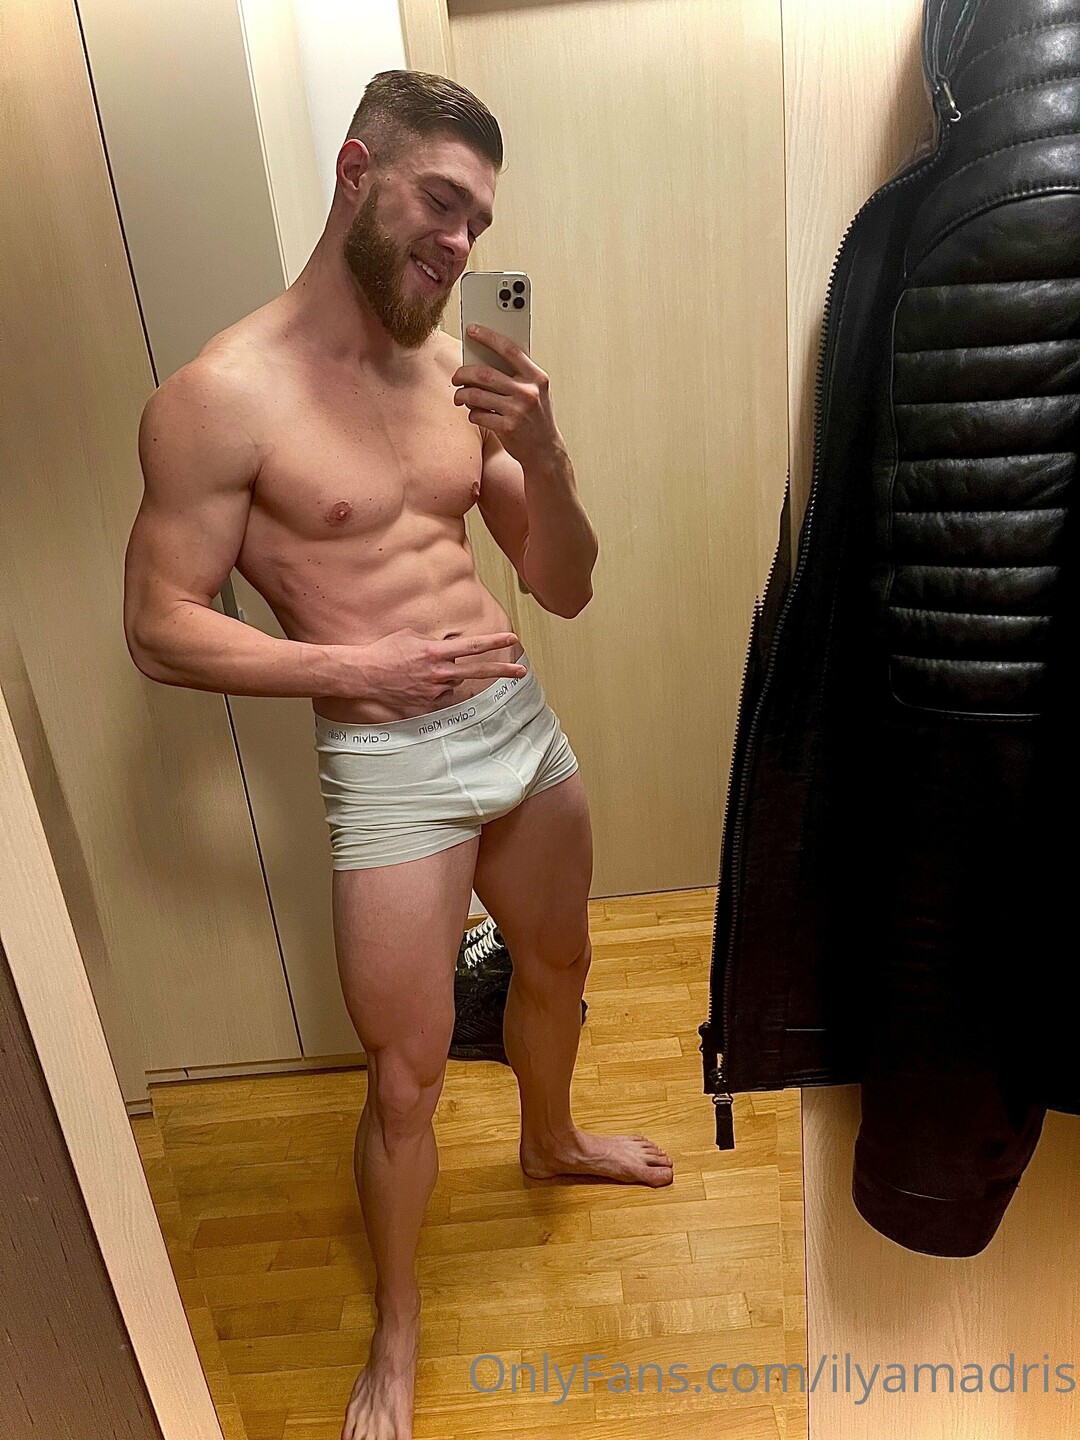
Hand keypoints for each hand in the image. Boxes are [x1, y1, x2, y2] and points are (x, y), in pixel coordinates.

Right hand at [349, 629, 525, 709]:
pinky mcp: (426, 704)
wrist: (364, 674)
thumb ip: (435, 640)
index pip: (472, 646)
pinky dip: (436, 690)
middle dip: (502, 670)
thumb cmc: (385, 651)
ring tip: (423, 671)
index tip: (511, 638)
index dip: (493, 642)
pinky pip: (440, 696)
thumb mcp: (412, 636)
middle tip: (520, 672)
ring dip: (447, 676)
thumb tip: (450, 643)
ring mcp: (432, 690)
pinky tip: (419, 684)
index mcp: (435, 651)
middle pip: (477, 671)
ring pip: (453, 682)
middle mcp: (438, 672)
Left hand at [451, 324, 562, 467]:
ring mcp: (517, 410)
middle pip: (484, 373)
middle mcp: (528, 392)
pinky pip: (477, 415)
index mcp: (536, 377)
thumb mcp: (534, 391)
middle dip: (463, 373)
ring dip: (461, 395)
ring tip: (460, 396)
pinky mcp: (507, 428)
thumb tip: (483, 358)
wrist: (545, 451)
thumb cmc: (536, 418)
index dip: (488, 336)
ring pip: (476, 395)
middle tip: (456, 377)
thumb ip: (516, 375)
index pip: (509, 349)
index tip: (472, 329)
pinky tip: (475, 413)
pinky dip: (472, 413)